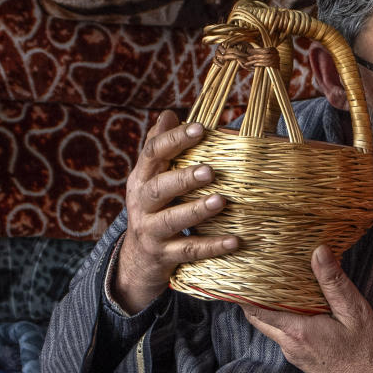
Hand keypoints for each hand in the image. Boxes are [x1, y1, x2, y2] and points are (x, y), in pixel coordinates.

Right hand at [114, 110, 238, 313]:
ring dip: (196, 211)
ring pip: (171, 220)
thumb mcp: (152, 177)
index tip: (200, 128)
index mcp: (141, 178)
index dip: (174, 139)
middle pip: (157, 188)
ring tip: (221, 201)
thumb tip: (169, 113)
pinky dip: (212, 246)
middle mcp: (141, 203)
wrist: (137, 260)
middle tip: (210, 170)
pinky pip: (189, 250)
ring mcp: (150, 231)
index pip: (152, 153)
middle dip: (183, 178)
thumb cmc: (155, 207)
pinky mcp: (164, 256)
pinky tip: (235, 241)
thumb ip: (161, 147)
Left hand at [244, 245, 372, 372]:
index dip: (245, 289)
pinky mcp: (302, 358)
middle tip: (257, 270)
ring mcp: (294, 353)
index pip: (256, 308)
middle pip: (257, 317)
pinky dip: (283, 315)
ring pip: (271, 325)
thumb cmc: (367, 354)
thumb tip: (318, 251)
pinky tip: (298, 301)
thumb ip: (334, 282)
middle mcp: (289, 344)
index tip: (245, 269)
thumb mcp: (355, 312)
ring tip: (277, 280)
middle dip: (252, 294)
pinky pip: (284, 332)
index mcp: (297, 331)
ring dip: (269, 305)